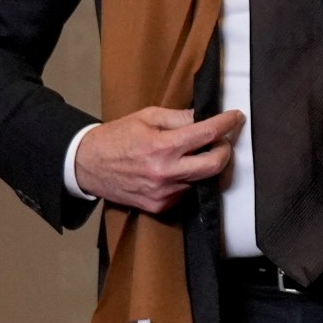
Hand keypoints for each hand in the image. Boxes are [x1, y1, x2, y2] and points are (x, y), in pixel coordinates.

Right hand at [74, 106, 244, 213]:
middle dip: (225, 149)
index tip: (236, 117)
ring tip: (195, 153)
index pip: (207, 135)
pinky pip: (186, 192)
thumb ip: (179, 117)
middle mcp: (165, 173)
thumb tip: (205, 116)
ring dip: (206, 165)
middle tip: (222, 140)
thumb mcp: (147, 117)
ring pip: (202, 180)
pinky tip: (178, 169)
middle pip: (215, 165)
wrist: (86, 165)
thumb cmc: (116, 137)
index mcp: (162, 147)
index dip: (227, 124)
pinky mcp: (159, 206)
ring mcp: (163, 193)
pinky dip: (189, 179)